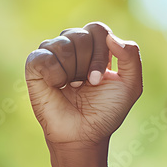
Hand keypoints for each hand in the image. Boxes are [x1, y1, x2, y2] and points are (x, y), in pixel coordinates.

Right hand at [25, 22, 142, 154]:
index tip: (98, 80)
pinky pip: (43, 56)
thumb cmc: (105, 112)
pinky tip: (55, 86)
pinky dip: (54, 74)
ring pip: (62, 43)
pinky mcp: (34, 67)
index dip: (100, 53)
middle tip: (83, 85)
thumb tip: (110, 37)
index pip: (97, 30)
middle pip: (80, 35)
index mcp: (94, 48)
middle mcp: (71, 47)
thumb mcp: (131, 85)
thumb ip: (131, 56)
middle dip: (86, 64)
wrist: (83, 135)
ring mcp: (52, 55)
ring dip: (71, 71)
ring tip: (69, 87)